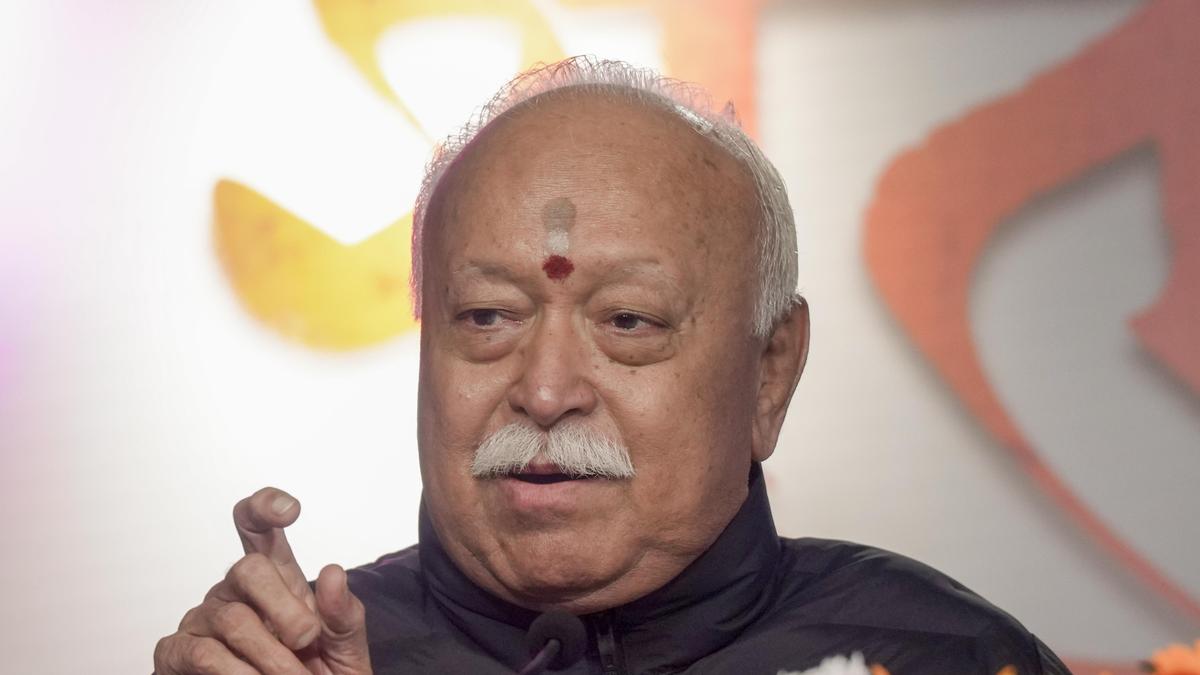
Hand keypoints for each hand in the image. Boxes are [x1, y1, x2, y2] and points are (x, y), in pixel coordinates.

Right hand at [154, 488, 371, 673]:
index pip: (257, 527)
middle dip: (285, 608)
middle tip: (308, 640)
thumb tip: (332, 573)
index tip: (290, 510)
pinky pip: (202, 653)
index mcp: (273, 579)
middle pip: (248, 568)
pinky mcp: (175, 654)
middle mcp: (232, 591)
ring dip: (271, 656)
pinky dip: (235, 673)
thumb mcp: (343, 649)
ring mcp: (201, 620)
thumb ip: (343, 615)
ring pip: (232, 619)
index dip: (265, 507)